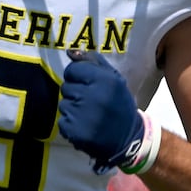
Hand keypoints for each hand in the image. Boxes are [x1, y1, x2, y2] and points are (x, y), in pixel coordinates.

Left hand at [58, 50, 147, 173]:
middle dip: (75, 93)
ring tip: (89, 115)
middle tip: (91, 102)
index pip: (73, 70)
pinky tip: (85, 126)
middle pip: (66, 87)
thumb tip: (69, 52)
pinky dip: (71, 124)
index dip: (77, 76)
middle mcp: (94, 97)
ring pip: (63, 104)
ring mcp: (83, 116)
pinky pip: (62, 121)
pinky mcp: (75, 132)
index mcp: (105, 81)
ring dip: (72, 108)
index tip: (87, 85)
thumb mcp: (114, 79)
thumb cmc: (119, 104)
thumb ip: (92, 61)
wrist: (128, 139)